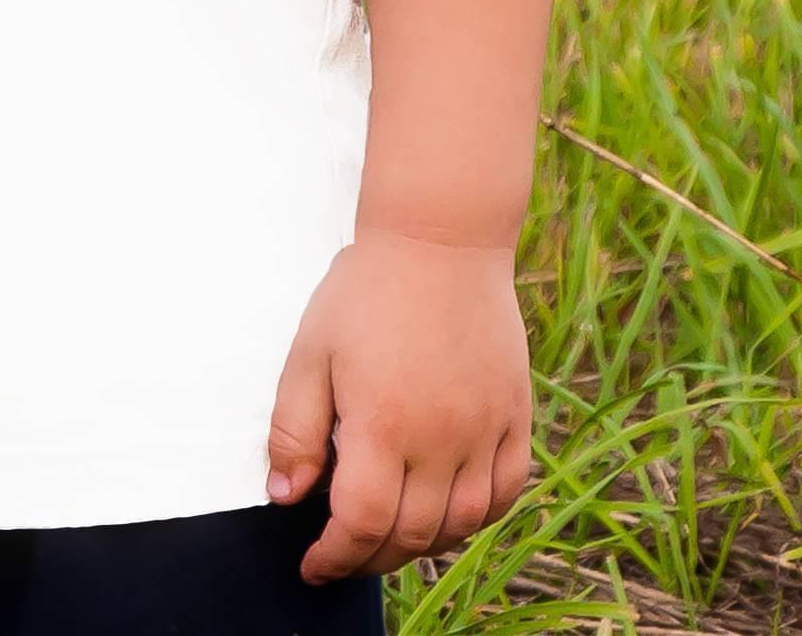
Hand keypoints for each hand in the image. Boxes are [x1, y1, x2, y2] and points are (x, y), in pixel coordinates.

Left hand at [263, 230, 535, 580]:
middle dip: (371, 558)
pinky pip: (507, 488)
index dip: (335, 557)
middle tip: (346, 555)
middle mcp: (441, 436)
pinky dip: (481, 515)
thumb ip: (293, 430)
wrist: (441, 237)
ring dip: (424, 544)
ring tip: (392, 539)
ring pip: (463, 522)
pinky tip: (452, 513)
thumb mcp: (309, 352)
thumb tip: (286, 497)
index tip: (314, 565)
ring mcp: (485, 427)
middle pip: (412, 534)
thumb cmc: (367, 291)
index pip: (361, 523)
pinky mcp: (515, 413)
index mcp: (383, 423)